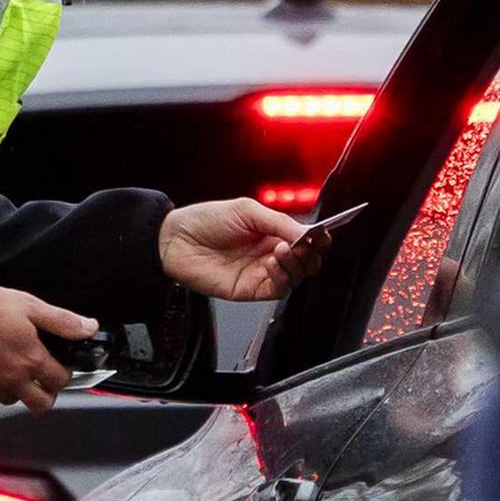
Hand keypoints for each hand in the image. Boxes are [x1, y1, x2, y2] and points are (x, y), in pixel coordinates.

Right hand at [0, 285, 97, 410]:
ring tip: (15, 374)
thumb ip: (61, 320)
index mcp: (31, 360)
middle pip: (39, 404)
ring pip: (11, 400)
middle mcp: (13, 379)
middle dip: (46, 396)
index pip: (60, 381)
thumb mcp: (29, 305)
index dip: (65, 375)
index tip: (61, 367)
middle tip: (44, 383)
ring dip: (18, 392)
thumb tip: (88, 327)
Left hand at [160, 197, 325, 301]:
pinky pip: (278, 288)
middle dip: (312, 252)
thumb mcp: (248, 211)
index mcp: (273, 233)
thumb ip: (280, 222)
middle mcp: (271, 254)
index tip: (323, 234)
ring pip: (297, 276)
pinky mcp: (251, 289)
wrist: (177, 240)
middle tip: (305, 243)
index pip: (306, 240)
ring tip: (284, 249)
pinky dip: (282, 276)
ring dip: (297, 263)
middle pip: (307, 261)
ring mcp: (262, 272)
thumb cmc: (206, 221)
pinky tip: (274, 262)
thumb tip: (308, 233)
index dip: (319, 239)